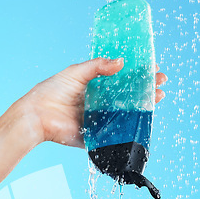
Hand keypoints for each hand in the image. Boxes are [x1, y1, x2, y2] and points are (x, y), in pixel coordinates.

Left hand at [18, 58, 167, 147]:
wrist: (38, 116)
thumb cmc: (52, 91)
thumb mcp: (76, 72)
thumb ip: (98, 67)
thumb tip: (121, 62)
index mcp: (96, 88)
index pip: (122, 80)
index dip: (138, 75)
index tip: (153, 70)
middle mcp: (101, 104)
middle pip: (129, 97)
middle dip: (147, 90)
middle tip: (161, 83)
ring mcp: (101, 120)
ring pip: (127, 114)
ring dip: (144, 106)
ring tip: (159, 96)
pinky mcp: (98, 136)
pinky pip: (116, 133)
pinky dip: (131, 127)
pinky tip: (144, 118)